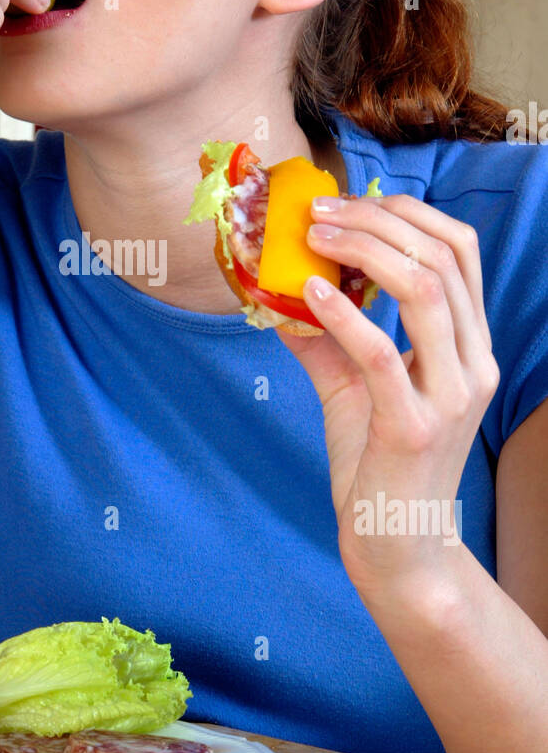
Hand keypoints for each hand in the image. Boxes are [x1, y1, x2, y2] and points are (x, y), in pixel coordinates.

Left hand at [276, 193, 500, 597]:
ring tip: (312, 238)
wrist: (398, 549)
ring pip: (425, 289)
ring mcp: (451, 396)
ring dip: (364, 251)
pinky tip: (310, 293)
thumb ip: (326, 338)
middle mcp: (474, 364)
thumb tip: (279, 291)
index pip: (459, 251)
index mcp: (470, 347)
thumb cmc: (379, 466)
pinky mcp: (414, 428)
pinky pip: (383, 352)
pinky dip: (345, 314)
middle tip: (317, 213)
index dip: (407, 213)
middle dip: (377, 220)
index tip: (349, 203)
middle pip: (441, 257)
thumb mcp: (353, 389)